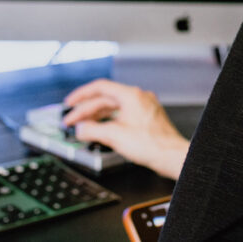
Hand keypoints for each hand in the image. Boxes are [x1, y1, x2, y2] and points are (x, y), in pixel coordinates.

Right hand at [63, 79, 188, 179]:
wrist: (171, 156)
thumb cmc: (151, 145)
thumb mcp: (115, 136)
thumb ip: (93, 130)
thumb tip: (80, 128)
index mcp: (131, 95)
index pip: (100, 87)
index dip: (81, 95)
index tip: (70, 103)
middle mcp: (138, 97)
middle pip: (106, 98)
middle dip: (87, 110)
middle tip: (72, 120)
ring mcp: (143, 107)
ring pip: (115, 107)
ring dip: (98, 116)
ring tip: (84, 127)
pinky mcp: (146, 117)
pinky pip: (123, 114)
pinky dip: (110, 120)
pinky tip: (102, 129)